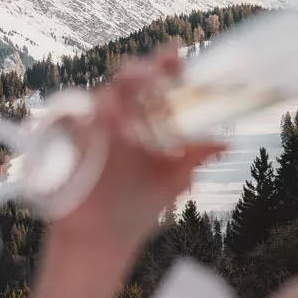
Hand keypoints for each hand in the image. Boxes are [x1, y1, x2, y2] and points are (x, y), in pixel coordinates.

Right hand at [49, 48, 223, 263]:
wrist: (103, 239)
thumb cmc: (138, 205)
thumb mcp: (173, 179)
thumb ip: (194, 157)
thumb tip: (226, 143)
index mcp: (146, 118)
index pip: (155, 79)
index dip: (165, 64)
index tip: (179, 58)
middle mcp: (120, 115)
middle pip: (127, 77)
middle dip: (142, 72)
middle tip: (157, 79)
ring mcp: (94, 127)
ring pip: (102, 94)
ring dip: (119, 99)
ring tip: (135, 113)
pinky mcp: (71, 143)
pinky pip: (75, 119)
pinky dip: (90, 119)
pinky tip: (106, 128)